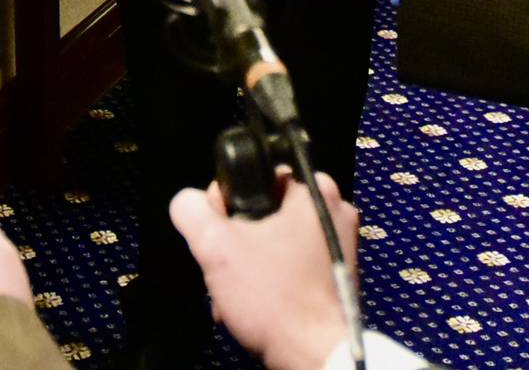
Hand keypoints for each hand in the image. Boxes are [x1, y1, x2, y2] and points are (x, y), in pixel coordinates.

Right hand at [170, 172, 356, 369]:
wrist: (314, 355)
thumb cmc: (275, 298)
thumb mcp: (215, 246)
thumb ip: (191, 211)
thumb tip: (188, 202)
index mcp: (315, 190)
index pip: (255, 176)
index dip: (227, 203)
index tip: (220, 231)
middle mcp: (335, 211)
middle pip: (264, 212)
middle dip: (236, 242)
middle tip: (226, 268)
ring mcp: (341, 246)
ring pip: (275, 242)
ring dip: (249, 265)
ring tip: (235, 292)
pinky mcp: (338, 276)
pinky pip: (293, 266)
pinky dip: (271, 281)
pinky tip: (254, 303)